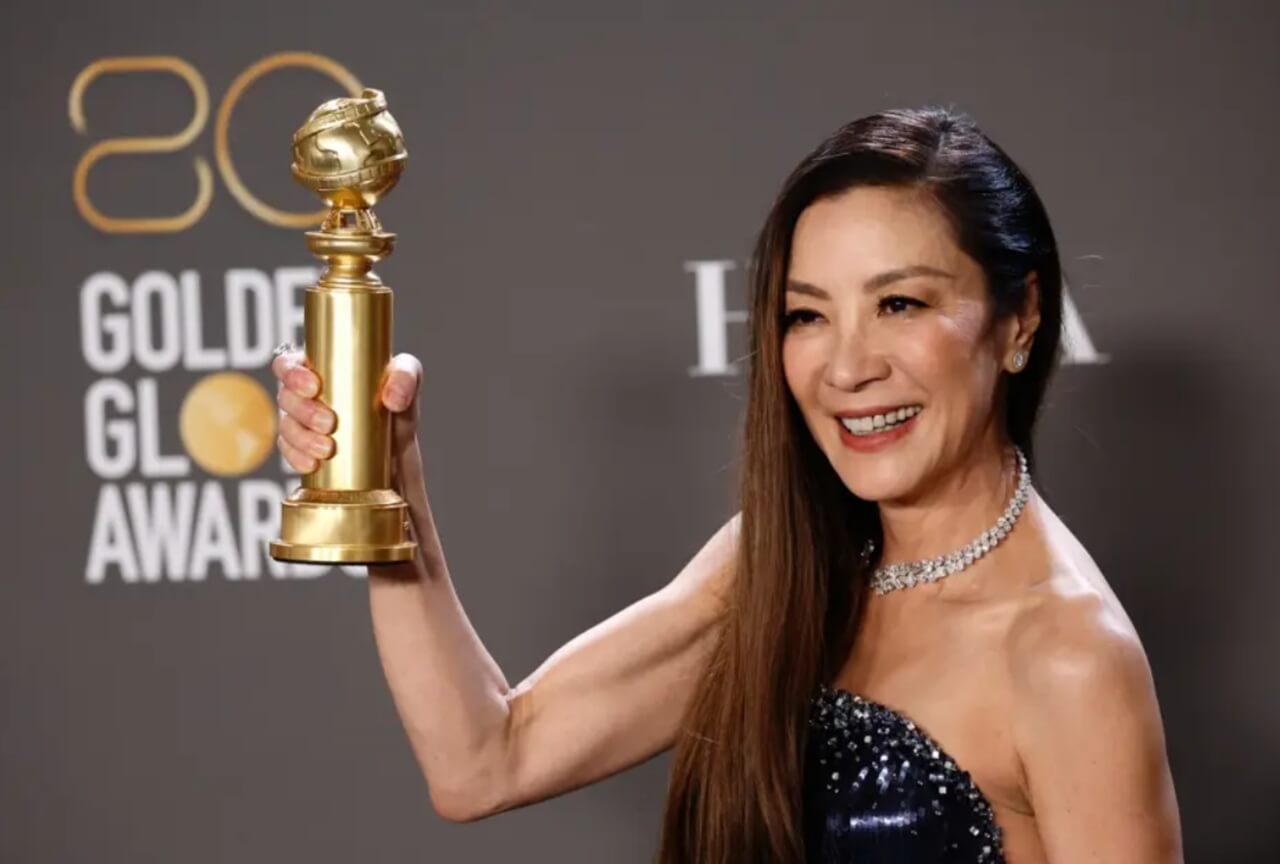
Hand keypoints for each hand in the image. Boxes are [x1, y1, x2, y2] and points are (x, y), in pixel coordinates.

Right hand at [271, 349, 425, 503]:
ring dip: (302, 438)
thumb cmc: (397, 403)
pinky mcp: (303, 451)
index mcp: (320, 368)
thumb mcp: (408, 379)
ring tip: (326, 449)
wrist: (397, 449)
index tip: (313, 387)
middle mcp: (304, 395)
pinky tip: (312, 464)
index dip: (292, 374)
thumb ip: (406, 376)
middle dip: (303, 411)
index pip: (288, 364)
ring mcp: (301, 424)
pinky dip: (298, 459)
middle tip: (328, 423)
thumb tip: (392, 397)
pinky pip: (290, 454)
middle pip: (285, 397)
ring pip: (286, 427)